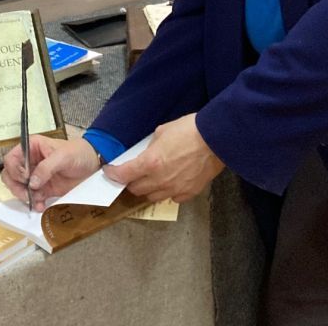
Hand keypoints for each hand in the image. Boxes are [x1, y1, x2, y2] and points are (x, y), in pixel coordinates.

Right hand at [0, 134, 100, 210]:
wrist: (92, 164)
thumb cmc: (78, 152)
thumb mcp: (63, 156)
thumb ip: (46, 167)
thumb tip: (32, 182)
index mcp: (31, 148)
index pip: (11, 159)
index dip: (15, 169)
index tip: (25, 178)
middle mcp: (29, 161)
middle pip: (10, 175)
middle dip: (16, 186)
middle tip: (27, 194)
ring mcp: (35, 176)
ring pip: (18, 188)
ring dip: (24, 197)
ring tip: (35, 201)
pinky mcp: (42, 189)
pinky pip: (31, 197)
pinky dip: (34, 203)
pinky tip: (41, 206)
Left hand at [102, 113, 223, 202]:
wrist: (217, 139)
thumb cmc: (190, 130)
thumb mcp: (163, 131)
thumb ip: (150, 146)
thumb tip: (146, 153)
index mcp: (150, 163)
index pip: (123, 175)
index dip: (113, 173)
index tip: (110, 171)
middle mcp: (159, 180)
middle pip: (136, 189)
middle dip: (131, 181)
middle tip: (133, 173)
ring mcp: (174, 189)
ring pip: (152, 197)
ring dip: (148, 189)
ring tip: (153, 178)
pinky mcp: (189, 193)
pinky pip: (172, 198)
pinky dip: (168, 192)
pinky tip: (172, 182)